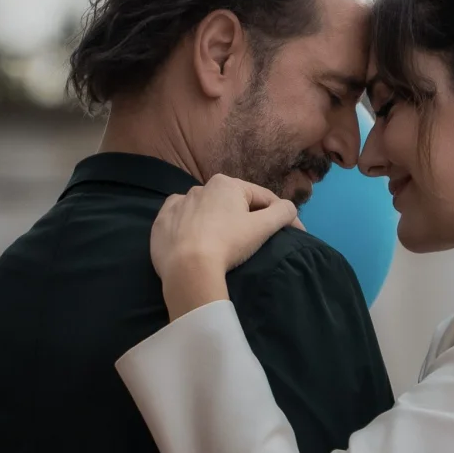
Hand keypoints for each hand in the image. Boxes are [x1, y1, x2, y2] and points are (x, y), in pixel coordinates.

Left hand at [151, 174, 303, 318]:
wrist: (187, 269)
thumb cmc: (228, 243)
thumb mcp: (263, 227)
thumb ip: (283, 212)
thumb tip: (289, 208)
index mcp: (227, 184)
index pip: (262, 198)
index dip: (280, 215)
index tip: (292, 233)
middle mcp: (201, 187)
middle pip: (233, 204)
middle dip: (245, 218)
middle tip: (253, 242)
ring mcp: (178, 204)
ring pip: (206, 211)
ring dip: (217, 222)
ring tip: (222, 245)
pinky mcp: (161, 221)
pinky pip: (181, 220)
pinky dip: (190, 228)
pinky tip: (195, 241)